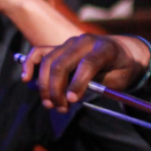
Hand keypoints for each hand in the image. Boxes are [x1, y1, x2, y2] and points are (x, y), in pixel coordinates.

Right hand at [21, 34, 150, 111]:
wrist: (124, 52)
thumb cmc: (123, 68)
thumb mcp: (121, 80)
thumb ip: (99, 84)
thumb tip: (73, 95)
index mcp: (104, 48)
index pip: (87, 64)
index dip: (78, 83)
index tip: (71, 101)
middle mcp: (84, 42)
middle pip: (62, 63)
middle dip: (57, 89)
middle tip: (61, 108)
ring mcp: (70, 43)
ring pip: (49, 61)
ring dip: (45, 85)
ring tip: (50, 104)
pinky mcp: (61, 47)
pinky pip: (40, 52)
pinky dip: (30, 63)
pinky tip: (26, 78)